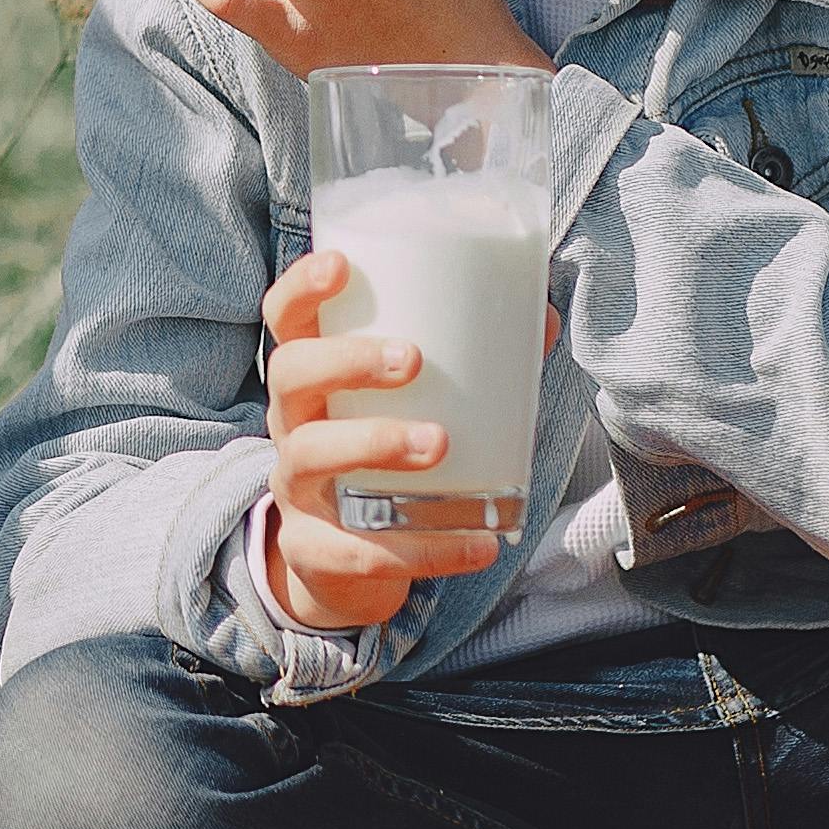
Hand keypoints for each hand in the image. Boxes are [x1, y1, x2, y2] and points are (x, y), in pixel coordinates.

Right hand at [246, 241, 498, 631]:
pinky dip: (423, 549)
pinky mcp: (314, 550)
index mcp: (314, 378)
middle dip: (347, 360)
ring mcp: (297, 489)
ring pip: (310, 454)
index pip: (286, 319)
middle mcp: (293, 425)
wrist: (345, 563)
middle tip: (412, 360)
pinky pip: (355, 550)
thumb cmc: (385, 458)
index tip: (340, 266)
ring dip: (374, 441)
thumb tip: (542, 315)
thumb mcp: (412, 407)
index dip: (302, 288)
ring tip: (439, 442)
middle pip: (291, 375)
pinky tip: (479, 544)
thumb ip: (473, 363)